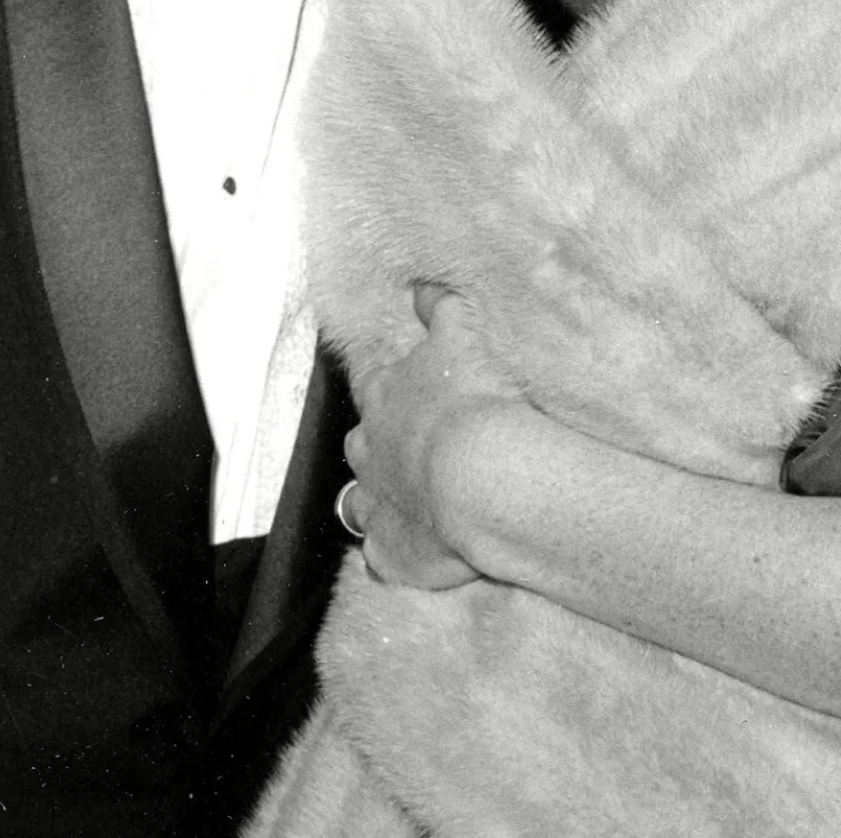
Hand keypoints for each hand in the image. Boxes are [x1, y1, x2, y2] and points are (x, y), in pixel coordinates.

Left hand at [343, 285, 528, 590]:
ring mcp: (375, 504)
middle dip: (377, 442)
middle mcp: (368, 449)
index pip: (371, 380)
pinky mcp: (391, 552)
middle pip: (360, 442)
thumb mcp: (459, 333)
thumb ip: (437, 306)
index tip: (391, 378)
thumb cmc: (472, 397)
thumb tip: (421, 283)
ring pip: (360, 501)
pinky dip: (394, 554)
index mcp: (383, 397)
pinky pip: (382, 556)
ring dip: (377, 499)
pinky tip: (409, 556)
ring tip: (406, 502)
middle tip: (407, 445)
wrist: (480, 473)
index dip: (381, 379)